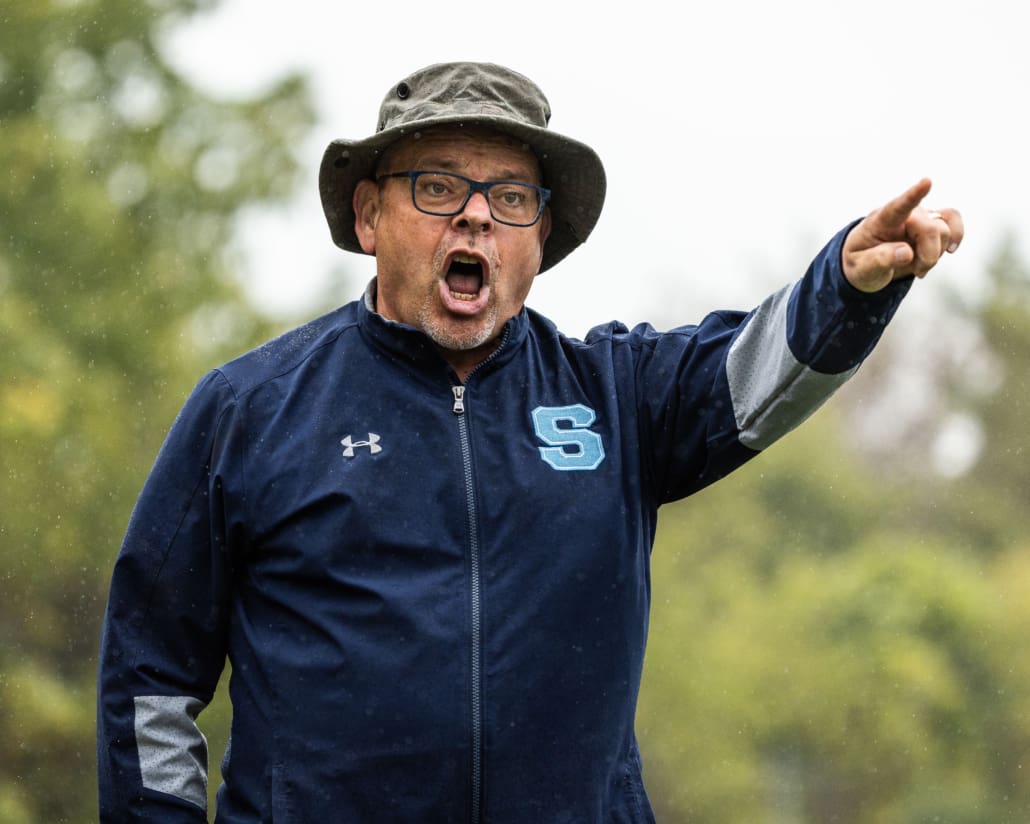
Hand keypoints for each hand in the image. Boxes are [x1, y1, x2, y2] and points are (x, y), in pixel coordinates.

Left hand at [841, 178, 963, 292]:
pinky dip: (956, 235)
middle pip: (931, 228)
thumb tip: (907, 253)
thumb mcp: (861, 269)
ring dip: (936, 255)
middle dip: (929, 256)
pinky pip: (953, 219)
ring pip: (945, 230)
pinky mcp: (931, 222)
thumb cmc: (861, 263)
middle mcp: (903, 215)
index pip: (897, 207)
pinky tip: (950, 250)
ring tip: (919, 267)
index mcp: (880, 222)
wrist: (867, 264)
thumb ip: (878, 261)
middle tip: (918, 273)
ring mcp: (919, 217)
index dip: (913, 195)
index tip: (927, 181)